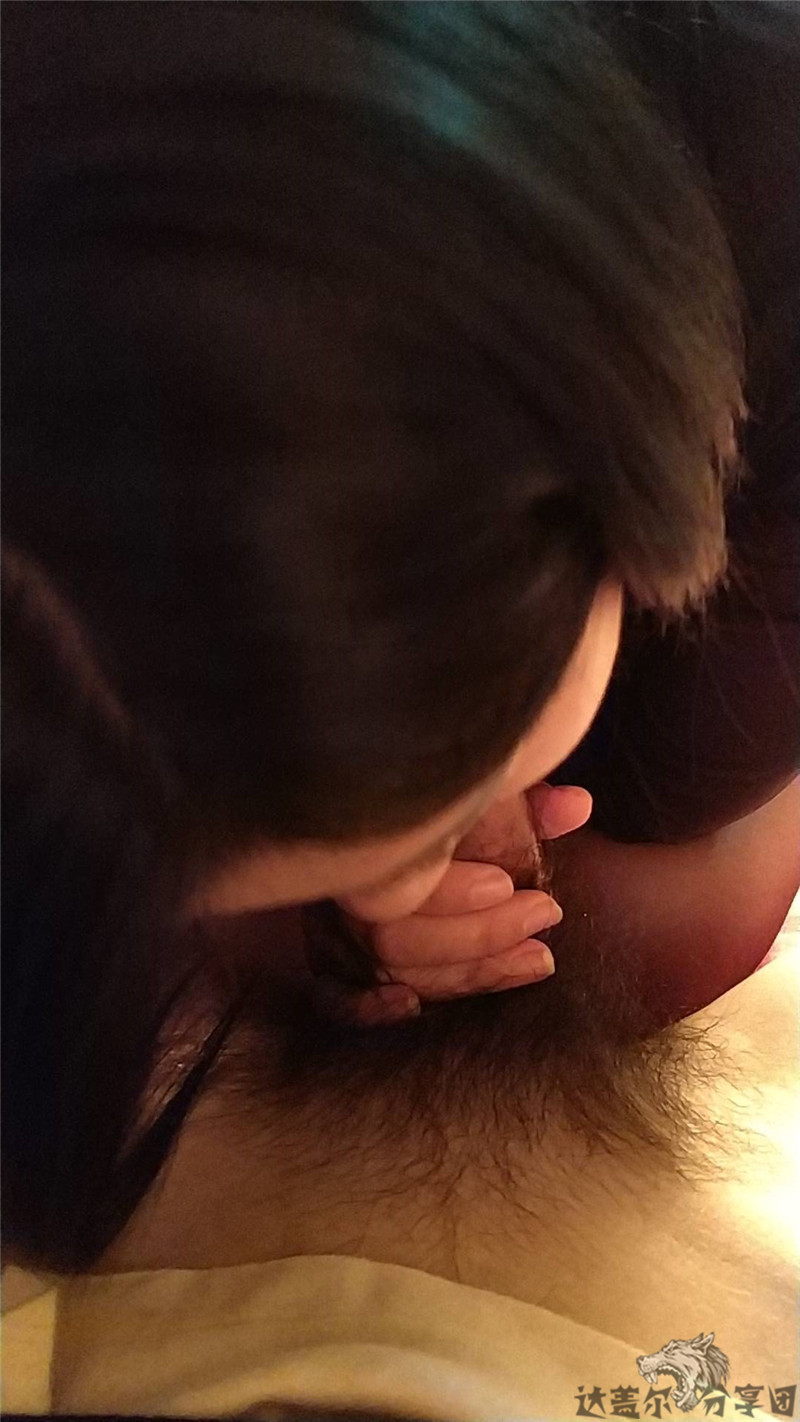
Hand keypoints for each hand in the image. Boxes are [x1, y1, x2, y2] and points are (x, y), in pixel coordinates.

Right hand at [308, 783, 590, 1025]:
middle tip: (545, 913)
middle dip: (478, 935)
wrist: (372, 805)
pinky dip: (365, 1009)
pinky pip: (333, 997)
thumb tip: (577, 807)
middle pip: (395, 936)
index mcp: (374, 835)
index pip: (401, 881)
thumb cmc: (441, 806)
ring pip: (390, 968)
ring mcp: (332, 925)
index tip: (507, 885)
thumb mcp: (484, 795)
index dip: (452, 893)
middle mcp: (345, 884)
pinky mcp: (329, 960)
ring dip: (467, 972)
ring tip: (536, 959)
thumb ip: (523, 803)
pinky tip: (410, 1008)